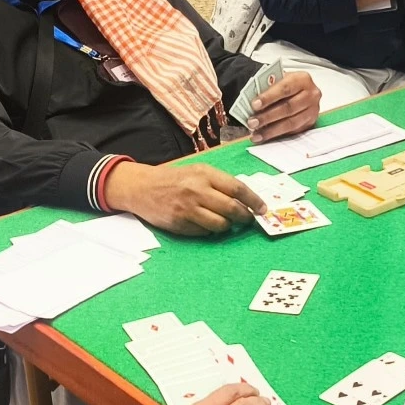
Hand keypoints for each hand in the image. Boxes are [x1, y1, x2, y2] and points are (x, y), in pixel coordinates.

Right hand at [105, 162, 263, 234]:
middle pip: (232, 209)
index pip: (237, 188)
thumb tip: (245, 198)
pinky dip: (209, 230)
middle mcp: (197, 190)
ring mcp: (188, 208)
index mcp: (204, 174)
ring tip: (225, 221)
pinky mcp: (179, 223)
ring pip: (220, 224)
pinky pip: (204, 232)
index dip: (253, 200)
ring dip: (227, 226)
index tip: (262, 208)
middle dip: (245, 217)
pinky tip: (205, 223)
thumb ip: (219, 182)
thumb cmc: (174, 178)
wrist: (142, 187)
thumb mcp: (197, 172)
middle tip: (248, 219)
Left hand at [246, 70, 320, 142]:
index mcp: (302, 79)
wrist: (298, 90)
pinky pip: (293, 131)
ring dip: (271, 130)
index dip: (268, 98)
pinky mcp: (310, 123)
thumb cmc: (285, 84)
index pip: (284, 89)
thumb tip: (253, 102)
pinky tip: (264, 136)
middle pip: (288, 108)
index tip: (254, 105)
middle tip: (252, 122)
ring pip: (291, 123)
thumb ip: (268, 88)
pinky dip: (277, 135)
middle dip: (267, 117)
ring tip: (256, 133)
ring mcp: (312, 110)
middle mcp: (311, 95)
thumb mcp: (277, 79)